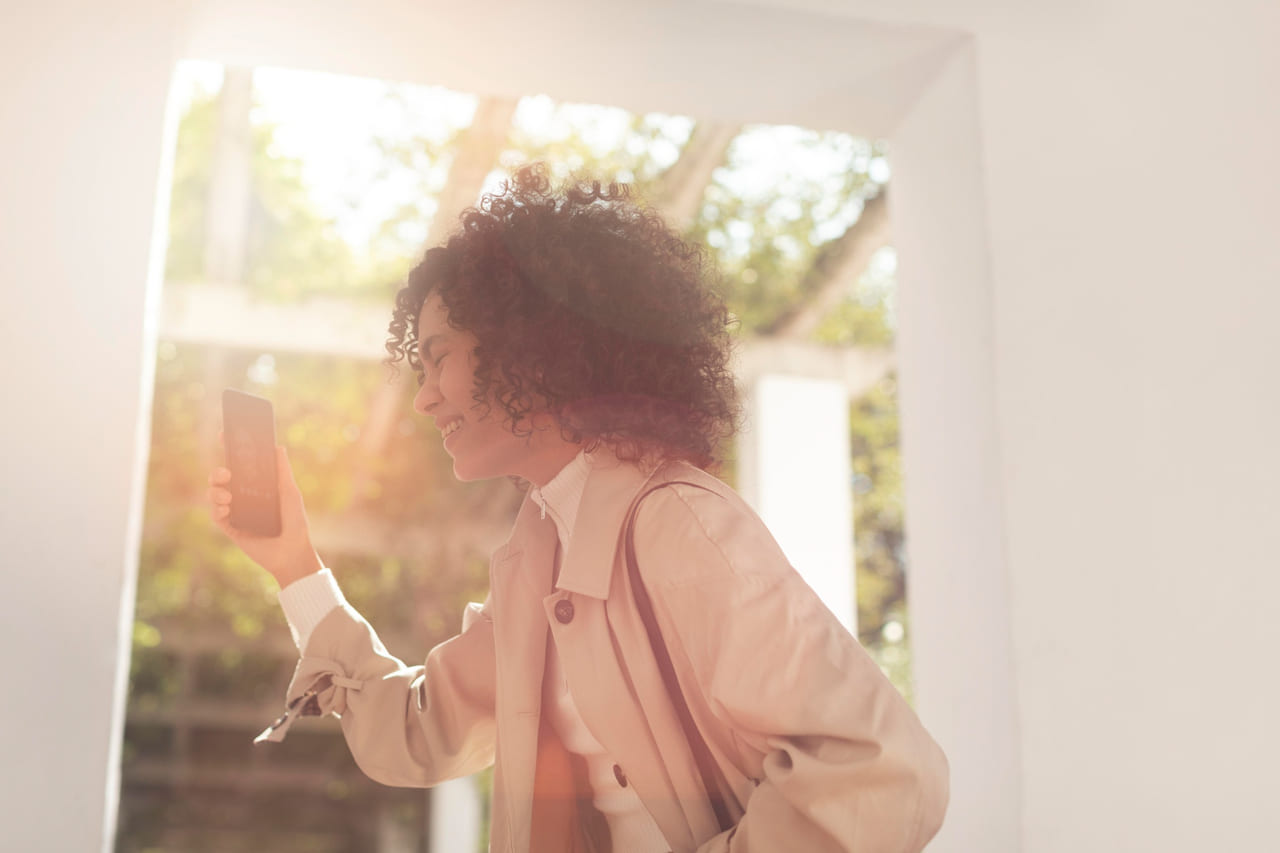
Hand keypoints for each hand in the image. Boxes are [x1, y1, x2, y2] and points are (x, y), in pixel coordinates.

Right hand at [207, 443, 323, 588]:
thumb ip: (281, 471)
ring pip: (214, 494)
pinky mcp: (230, 528)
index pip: (239, 464)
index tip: (223, 433)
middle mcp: (243, 496)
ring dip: (215, 491)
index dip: (229, 449)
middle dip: (217, 472)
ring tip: (228, 495)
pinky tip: (227, 507)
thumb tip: (277, 446)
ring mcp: (235, 512)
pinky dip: (218, 509)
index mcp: (256, 485)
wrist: (292, 552)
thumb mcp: (289, 493)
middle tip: (227, 472)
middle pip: (221, 478)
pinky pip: (216, 515)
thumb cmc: (295, 522)